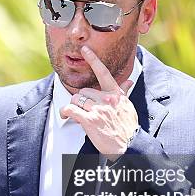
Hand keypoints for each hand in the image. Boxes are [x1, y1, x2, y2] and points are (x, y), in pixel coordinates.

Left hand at [59, 46, 138, 160]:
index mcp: (116, 94)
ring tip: (79, 116)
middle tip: (85, 111)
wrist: (128, 146)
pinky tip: (65, 115)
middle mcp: (107, 99)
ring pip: (76, 99)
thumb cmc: (126, 127)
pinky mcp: (90, 120)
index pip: (104, 73)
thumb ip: (124, 93)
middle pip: (84, 91)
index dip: (94, 60)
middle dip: (81, 100)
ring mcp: (99, 109)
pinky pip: (71, 109)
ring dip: (74, 107)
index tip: (85, 50)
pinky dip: (65, 112)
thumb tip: (129, 81)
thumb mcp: (128, 107)